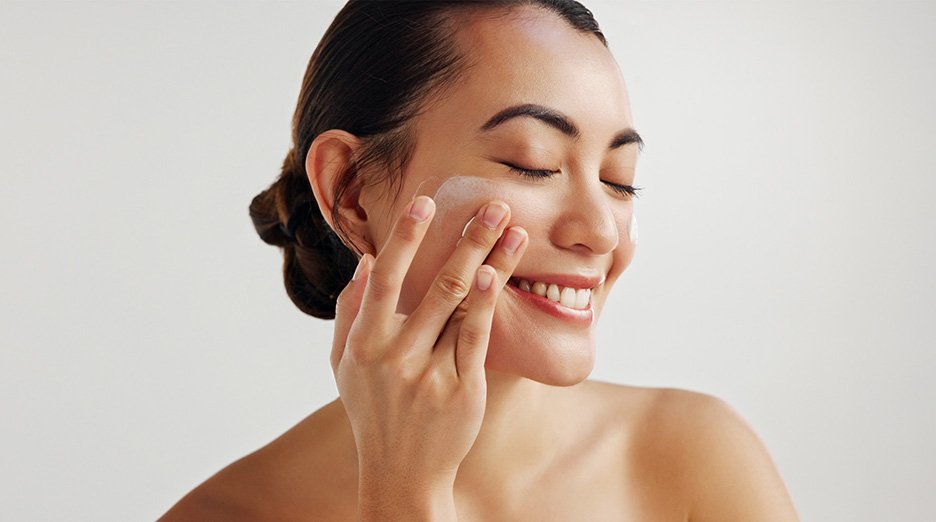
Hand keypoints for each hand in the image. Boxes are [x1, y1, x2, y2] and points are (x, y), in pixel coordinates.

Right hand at [330, 195, 527, 502]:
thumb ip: (351, 312)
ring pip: (462, 305)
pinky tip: (498, 274)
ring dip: (490, 261)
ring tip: (513, 230)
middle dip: (467, 238)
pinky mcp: (462, 389)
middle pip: (435, 284)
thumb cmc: (372, 410)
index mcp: (364, 343)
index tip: (426, 201)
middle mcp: (395, 355)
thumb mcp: (344, 365)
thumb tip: (366, 261)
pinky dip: (487, 303)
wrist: (400, 473)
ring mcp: (430, 373)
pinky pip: (476, 338)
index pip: (386, 279)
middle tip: (493, 204)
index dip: (405, 237)